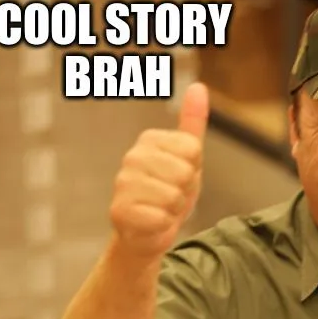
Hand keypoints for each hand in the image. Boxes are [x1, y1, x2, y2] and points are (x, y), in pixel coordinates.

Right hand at [109, 82, 208, 258]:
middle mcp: (132, 157)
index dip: (193, 169)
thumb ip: (192, 123)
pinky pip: (161, 218)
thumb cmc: (169, 192)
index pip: (193, 150)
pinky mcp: (119, 211)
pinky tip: (151, 223)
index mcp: (149, 140)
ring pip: (174, 196)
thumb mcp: (187, 157)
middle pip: (185, 173)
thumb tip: (198, 86)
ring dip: (174, 210)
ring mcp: (122, 183)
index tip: (179, 177)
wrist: (148, 232)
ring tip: (160, 209)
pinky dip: (163, 226)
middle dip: (185, 191)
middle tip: (171, 196)